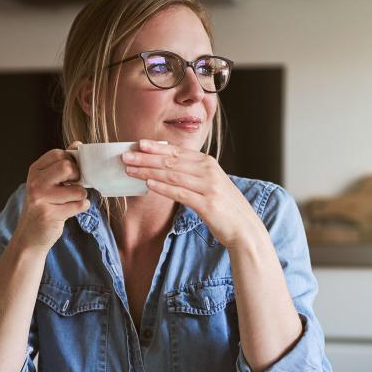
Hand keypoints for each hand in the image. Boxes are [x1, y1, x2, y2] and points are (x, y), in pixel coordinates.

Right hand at [12, 142, 88, 251]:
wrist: (30, 236)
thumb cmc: (43, 206)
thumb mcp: (47, 182)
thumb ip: (62, 163)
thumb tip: (78, 144)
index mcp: (35, 170)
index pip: (60, 154)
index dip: (72, 162)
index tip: (71, 174)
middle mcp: (35, 182)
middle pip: (68, 167)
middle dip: (78, 177)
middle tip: (73, 186)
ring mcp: (41, 198)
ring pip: (77, 189)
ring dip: (80, 196)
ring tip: (70, 201)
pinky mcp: (50, 214)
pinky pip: (79, 206)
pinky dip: (81, 208)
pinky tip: (69, 211)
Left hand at [121, 139, 261, 248]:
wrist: (245, 228)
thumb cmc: (224, 207)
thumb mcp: (209, 184)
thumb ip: (191, 174)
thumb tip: (164, 169)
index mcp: (208, 163)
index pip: (177, 152)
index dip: (156, 147)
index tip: (138, 144)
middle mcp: (209, 171)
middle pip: (171, 161)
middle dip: (146, 158)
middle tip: (126, 156)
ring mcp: (209, 187)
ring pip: (172, 175)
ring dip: (148, 171)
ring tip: (130, 170)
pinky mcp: (207, 204)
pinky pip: (180, 193)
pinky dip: (163, 187)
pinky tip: (148, 184)